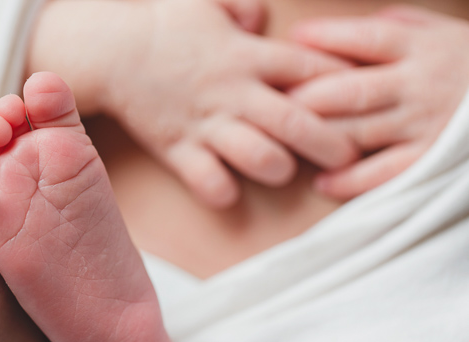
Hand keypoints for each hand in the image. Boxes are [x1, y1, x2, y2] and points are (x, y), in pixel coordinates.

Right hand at [97, 0, 358, 207]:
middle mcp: (234, 92)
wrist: (110, 51)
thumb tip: (263, 21)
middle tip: (350, 157)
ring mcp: (206, 124)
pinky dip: (224, 193)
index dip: (343, 84)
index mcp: (248, 55)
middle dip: (332, 144)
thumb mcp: (208, 0)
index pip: (312, 69)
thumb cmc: (163, 24)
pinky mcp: (178, 150)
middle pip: (298, 122)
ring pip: (261, 158)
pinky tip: (229, 189)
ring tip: (283, 169)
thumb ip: (245, 6)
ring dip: (280, 169)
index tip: (360, 98)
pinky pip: (209, 183)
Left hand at [289, 5, 468, 199]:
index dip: (325, 39)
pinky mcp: (430, 159)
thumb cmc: (468, 64)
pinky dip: (351, 180)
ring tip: (285, 143)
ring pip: (359, 131)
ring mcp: (424, 123)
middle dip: (307, 97)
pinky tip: (323, 182)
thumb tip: (336, 33)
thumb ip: (396, 27)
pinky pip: (384, 172)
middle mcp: (419, 84)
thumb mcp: (442, 32)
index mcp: (420, 47)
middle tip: (272, 104)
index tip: (291, 42)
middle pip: (350, 90)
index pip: (366, 38)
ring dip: (318, 138)